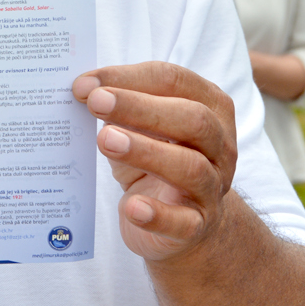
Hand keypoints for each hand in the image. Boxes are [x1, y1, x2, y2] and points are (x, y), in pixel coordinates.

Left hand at [73, 62, 236, 262]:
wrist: (188, 226)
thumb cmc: (158, 163)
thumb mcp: (141, 130)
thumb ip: (120, 110)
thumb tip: (83, 90)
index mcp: (210, 108)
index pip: (174, 81)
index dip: (129, 78)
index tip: (86, 84)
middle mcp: (220, 146)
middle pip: (192, 118)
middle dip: (140, 107)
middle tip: (96, 102)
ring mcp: (213, 188)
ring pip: (190, 167)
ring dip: (146, 151)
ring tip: (106, 140)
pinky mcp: (198, 227)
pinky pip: (183, 222)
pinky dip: (157, 214)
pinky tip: (131, 207)